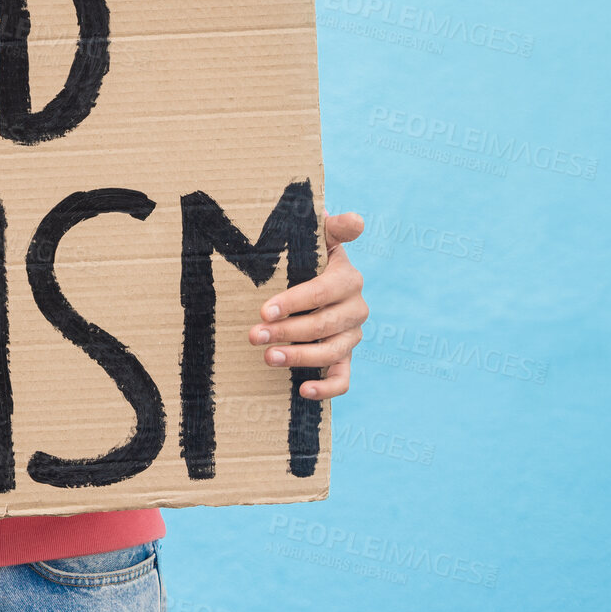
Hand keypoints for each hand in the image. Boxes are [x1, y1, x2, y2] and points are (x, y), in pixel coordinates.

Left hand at [248, 212, 366, 400]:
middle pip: (322, 326)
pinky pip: (343, 379)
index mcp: (348, 278)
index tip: (265, 310)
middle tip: (254, 335)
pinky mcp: (346, 357)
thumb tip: (356, 220)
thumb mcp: (320, 237)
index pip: (320, 292)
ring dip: (298, 358)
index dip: (293, 302)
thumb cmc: (311, 254)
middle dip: (286, 332)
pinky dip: (326, 389)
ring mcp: (352, 335)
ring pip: (331, 353)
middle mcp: (355, 309)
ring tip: (267, 357)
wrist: (318, 278)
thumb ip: (336, 228)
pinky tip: (302, 390)